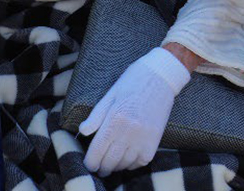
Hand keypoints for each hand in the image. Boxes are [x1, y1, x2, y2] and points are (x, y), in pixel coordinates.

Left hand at [80, 47, 190, 174]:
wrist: (161, 75)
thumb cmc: (133, 81)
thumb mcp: (110, 95)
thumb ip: (96, 116)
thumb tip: (82, 131)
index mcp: (115, 120)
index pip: (97, 152)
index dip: (90, 163)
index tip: (89, 164)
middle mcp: (129, 132)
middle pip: (110, 162)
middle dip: (102, 167)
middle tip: (99, 167)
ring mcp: (144, 137)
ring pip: (125, 164)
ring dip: (116, 167)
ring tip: (112, 164)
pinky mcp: (155, 140)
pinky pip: (141, 161)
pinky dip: (132, 164)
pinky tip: (128, 158)